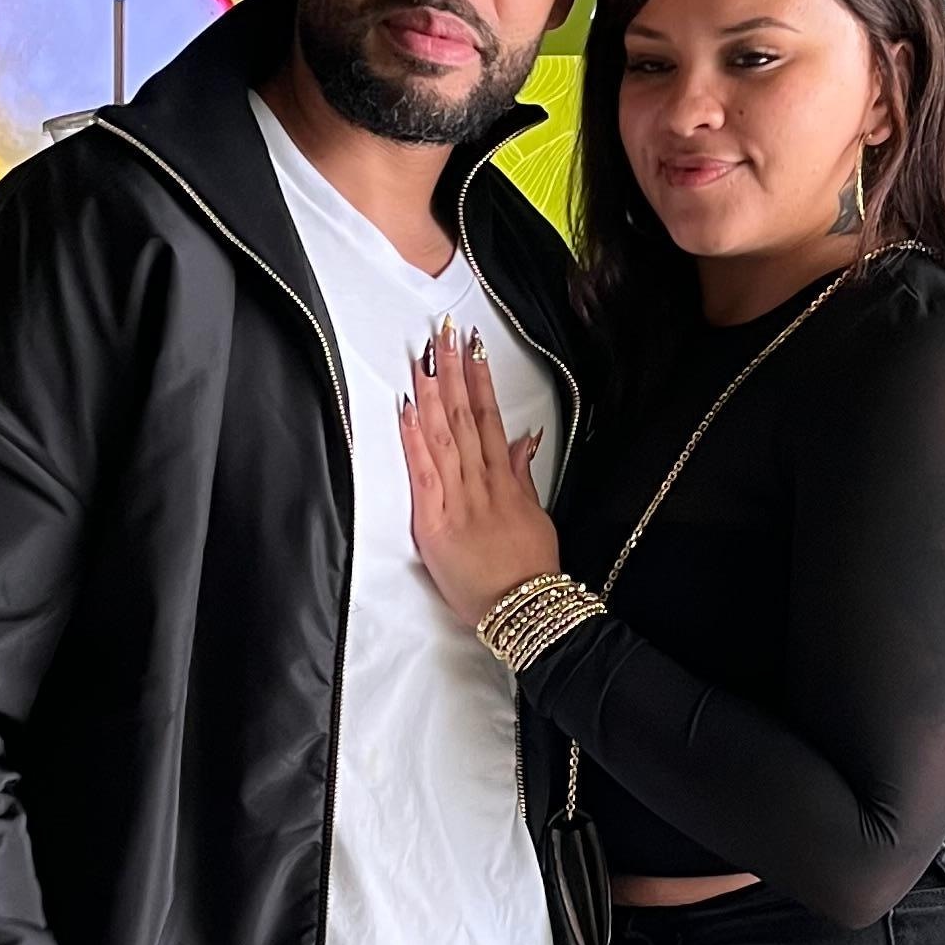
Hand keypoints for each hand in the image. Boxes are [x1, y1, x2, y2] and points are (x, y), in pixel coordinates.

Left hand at [400, 325, 559, 628]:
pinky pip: (424, 473)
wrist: (523, 609)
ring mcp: (458, 501)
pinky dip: (415, 440)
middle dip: (454, 373)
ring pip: (445, 437)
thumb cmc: (529, 571)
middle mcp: (481, 484)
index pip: (490, 420)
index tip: (474, 350)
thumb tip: (522, 440)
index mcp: (504, 482)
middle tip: (445, 334)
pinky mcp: (434, 523)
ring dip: (433, 394)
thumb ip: (522, 478)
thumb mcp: (535, 518)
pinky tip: (408, 408)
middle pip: (465, 417)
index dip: (481, 382)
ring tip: (425, 358)